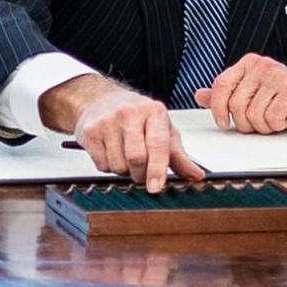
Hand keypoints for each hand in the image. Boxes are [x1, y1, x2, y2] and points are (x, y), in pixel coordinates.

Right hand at [40, 75, 203, 192]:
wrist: (99, 99)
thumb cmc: (136, 115)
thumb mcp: (161, 129)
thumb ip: (178, 154)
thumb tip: (196, 175)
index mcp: (153, 111)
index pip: (158, 144)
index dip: (158, 169)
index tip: (156, 187)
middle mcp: (130, 113)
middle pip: (137, 158)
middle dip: (141, 174)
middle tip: (142, 172)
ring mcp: (107, 121)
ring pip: (118, 165)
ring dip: (124, 171)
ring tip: (125, 156)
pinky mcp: (90, 132)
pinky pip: (102, 165)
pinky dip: (109, 167)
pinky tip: (111, 153)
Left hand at [193, 53, 286, 133]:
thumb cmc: (285, 99)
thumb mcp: (252, 94)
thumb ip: (226, 94)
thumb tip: (199, 95)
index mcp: (249, 63)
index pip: (221, 84)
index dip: (218, 108)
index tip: (224, 122)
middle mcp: (262, 65)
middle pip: (236, 104)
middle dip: (245, 122)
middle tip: (259, 121)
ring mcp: (277, 75)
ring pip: (253, 114)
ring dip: (263, 125)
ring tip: (275, 117)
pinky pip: (271, 118)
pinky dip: (277, 125)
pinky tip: (286, 117)